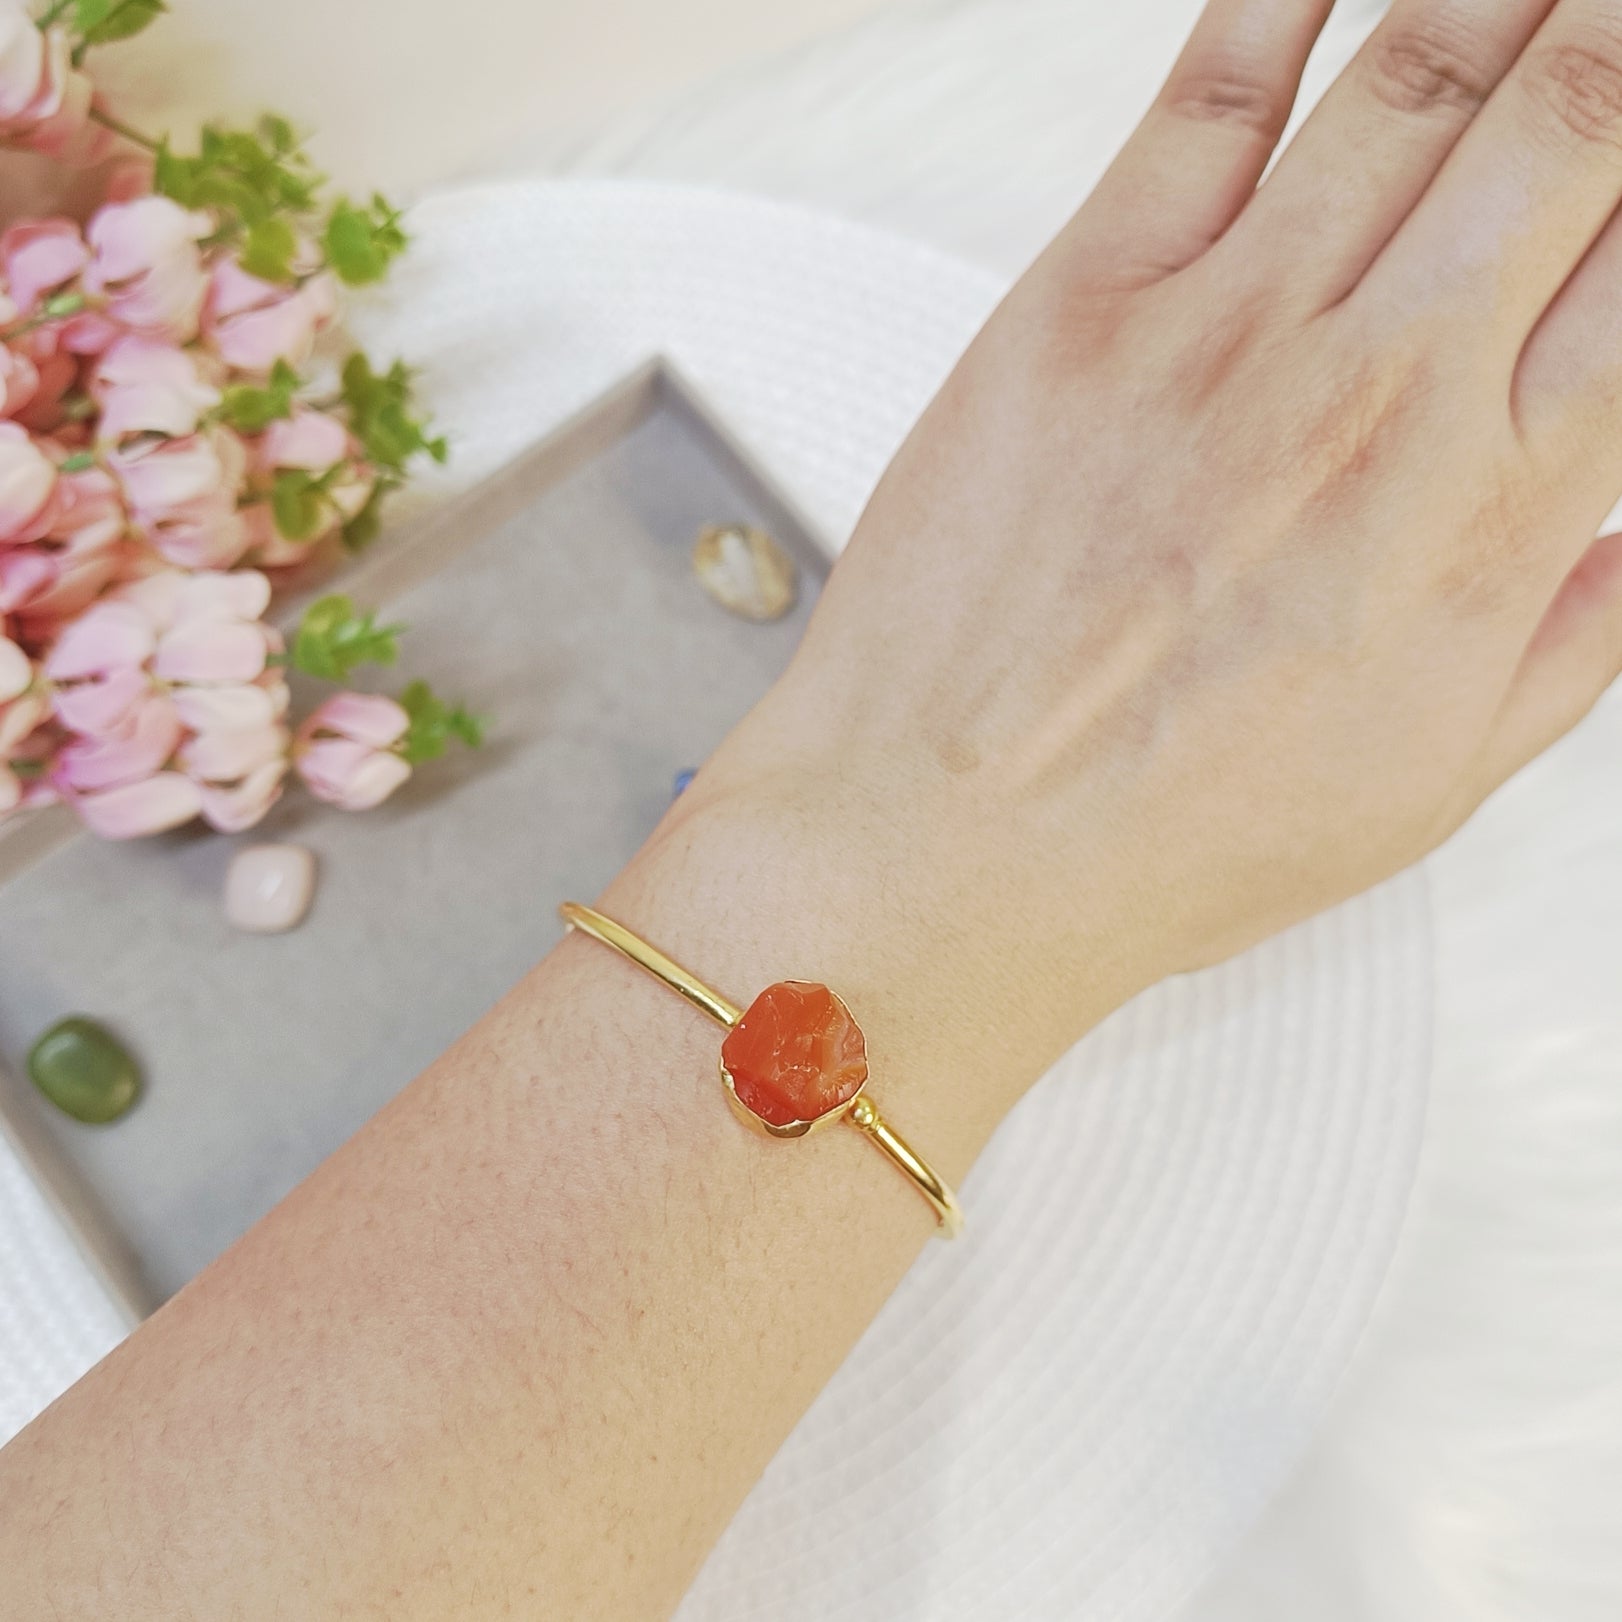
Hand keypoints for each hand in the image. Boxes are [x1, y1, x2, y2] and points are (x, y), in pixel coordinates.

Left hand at [658, 0, 1621, 1106]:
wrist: (942, 846)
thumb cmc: (1157, 838)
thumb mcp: (1421, 784)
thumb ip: (1558, 635)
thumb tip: (1619, 524)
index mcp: (1484, 523)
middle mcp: (1378, 400)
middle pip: (1573, 123)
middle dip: (1607, 47)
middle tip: (1601, 44)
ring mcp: (1226, 336)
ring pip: (1416, 74)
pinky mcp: (1082, 308)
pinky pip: (1212, 95)